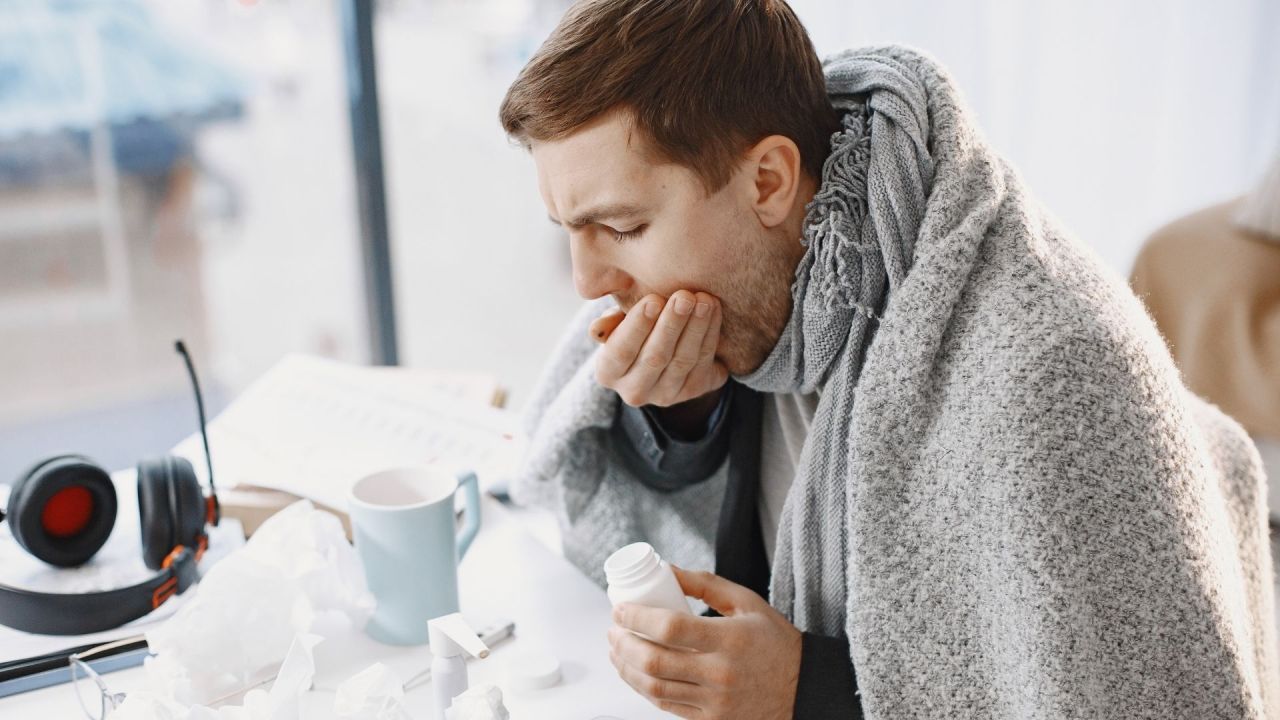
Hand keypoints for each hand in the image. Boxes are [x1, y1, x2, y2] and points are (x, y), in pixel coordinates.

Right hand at [589, 291, 728, 407]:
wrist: (662, 350)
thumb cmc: (634, 328)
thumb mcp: (617, 323)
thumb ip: (610, 323)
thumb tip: (598, 329)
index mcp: (608, 373)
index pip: (620, 351)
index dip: (637, 326)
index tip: (654, 300)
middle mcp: (634, 391)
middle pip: (655, 357)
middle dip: (671, 324)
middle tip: (684, 296)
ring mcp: (666, 395)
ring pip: (683, 360)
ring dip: (696, 328)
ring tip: (704, 300)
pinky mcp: (693, 391)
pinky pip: (703, 362)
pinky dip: (710, 334)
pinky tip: (713, 310)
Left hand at [607, 567, 801, 718]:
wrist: (804, 689)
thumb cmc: (773, 640)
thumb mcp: (747, 602)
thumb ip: (705, 584)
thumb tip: (667, 570)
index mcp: (730, 640)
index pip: (670, 629)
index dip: (637, 618)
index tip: (619, 609)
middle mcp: (720, 674)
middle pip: (655, 662)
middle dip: (624, 644)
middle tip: (612, 629)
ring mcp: (715, 702)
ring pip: (655, 688)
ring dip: (626, 668)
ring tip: (616, 650)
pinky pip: (667, 705)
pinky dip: (644, 688)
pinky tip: (635, 672)